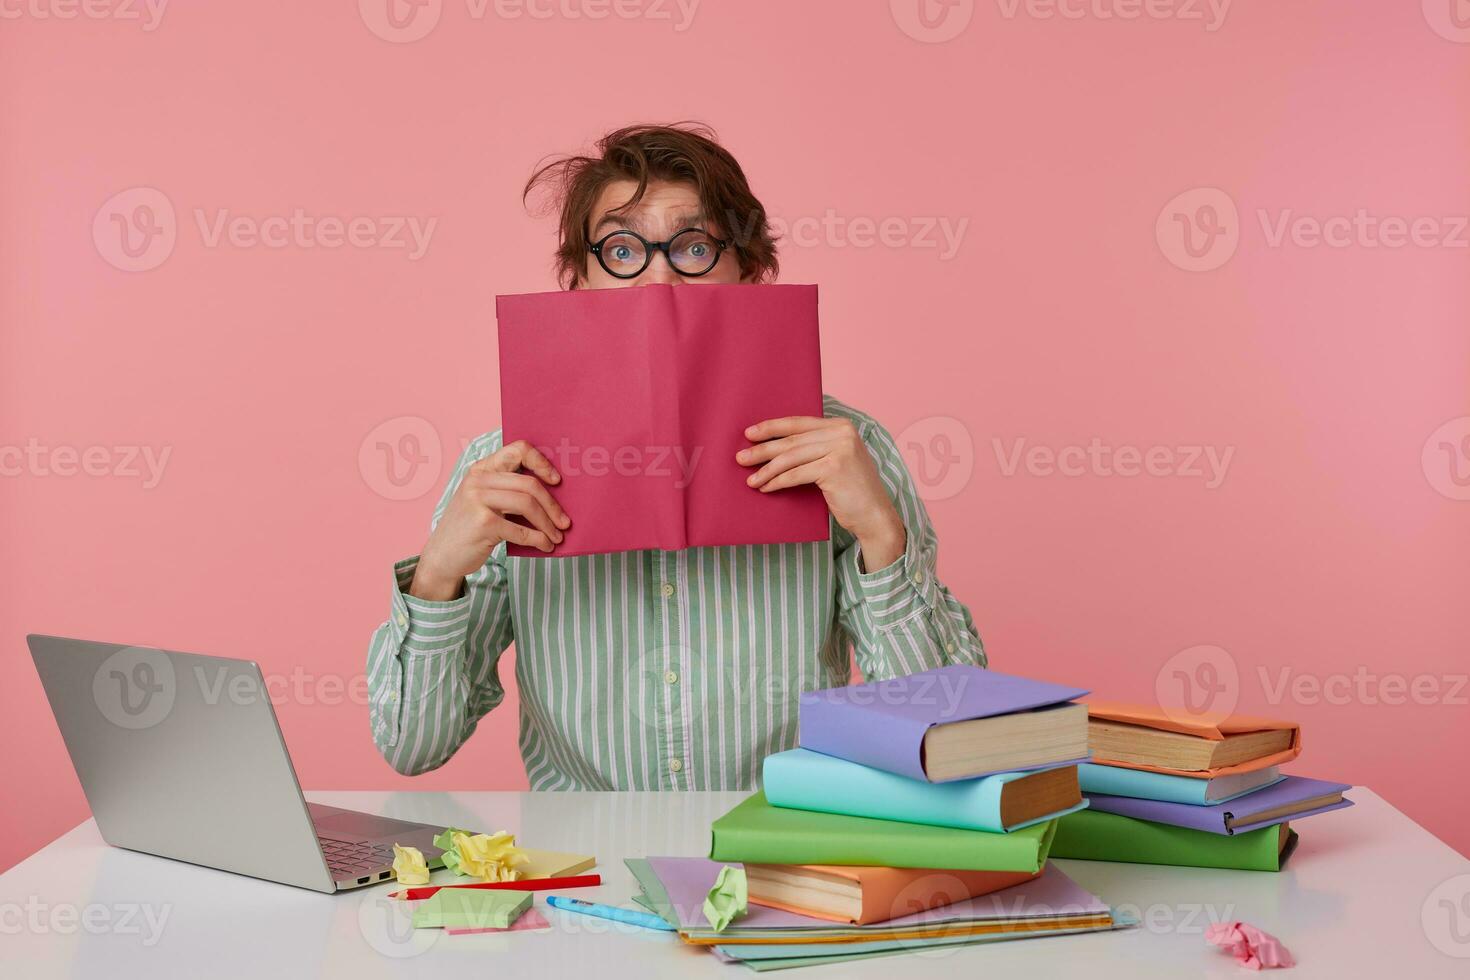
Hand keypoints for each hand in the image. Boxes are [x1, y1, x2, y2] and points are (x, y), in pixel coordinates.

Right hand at [409, 440, 570, 600]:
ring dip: (548, 523)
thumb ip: (507, 489)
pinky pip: (521, 529)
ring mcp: (478, 500)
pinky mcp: (483, 523)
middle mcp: (478, 480)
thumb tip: (553, 492)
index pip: (518, 449)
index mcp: (481, 469)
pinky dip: (538, 539)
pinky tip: (545, 546)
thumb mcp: (483, 500)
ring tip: (557, 537)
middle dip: (552, 505)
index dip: (541, 462)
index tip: (557, 481)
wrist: (441, 556)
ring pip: (528, 504)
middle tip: (565, 522)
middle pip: (529, 484)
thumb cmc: (470, 528)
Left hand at [738, 416, 905, 570]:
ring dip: (766, 469)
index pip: (798, 423)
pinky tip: (765, 488)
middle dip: (763, 449)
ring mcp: (840, 448)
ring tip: (750, 479)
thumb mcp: (836, 460)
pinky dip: (777, 482)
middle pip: (792, 440)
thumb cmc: (852, 491)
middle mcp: (842, 432)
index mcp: (841, 425)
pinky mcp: (834, 467)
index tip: (750, 433)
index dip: (771, 427)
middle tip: (741, 458)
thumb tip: (775, 446)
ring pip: (791, 457)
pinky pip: (796, 474)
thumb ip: (816, 447)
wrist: (875, 515)